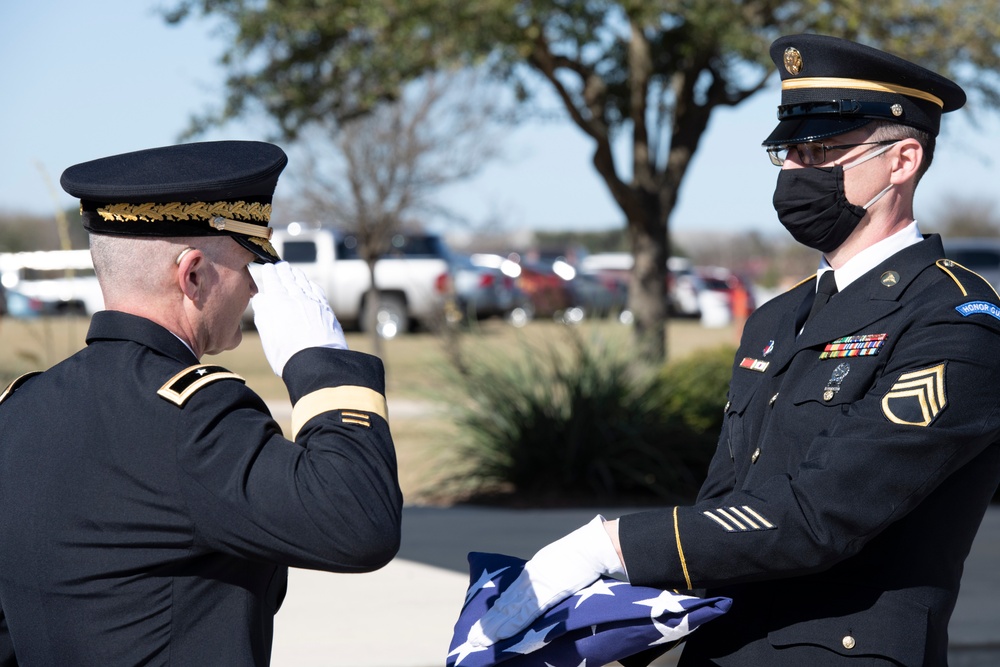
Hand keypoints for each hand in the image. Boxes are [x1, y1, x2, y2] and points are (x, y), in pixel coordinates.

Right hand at [252, 262, 347, 375]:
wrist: (317, 362)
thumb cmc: (286, 353)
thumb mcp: (267, 334)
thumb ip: (263, 312)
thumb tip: (261, 298)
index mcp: (278, 302)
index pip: (273, 281)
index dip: (270, 272)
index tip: (269, 267)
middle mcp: (296, 298)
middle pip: (289, 279)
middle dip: (284, 270)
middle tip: (281, 265)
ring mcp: (313, 302)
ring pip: (304, 283)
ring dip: (298, 276)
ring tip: (294, 271)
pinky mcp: (326, 310)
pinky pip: (317, 291)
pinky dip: (311, 285)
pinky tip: (310, 285)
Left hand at [469, 515, 626, 646]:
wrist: (592, 548)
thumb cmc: (580, 554)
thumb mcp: (556, 564)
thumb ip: (546, 577)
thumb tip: (545, 588)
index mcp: (532, 572)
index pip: (509, 596)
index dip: (495, 612)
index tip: (483, 623)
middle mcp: (530, 580)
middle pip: (505, 605)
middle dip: (488, 623)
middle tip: (472, 638)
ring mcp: (537, 587)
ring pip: (509, 611)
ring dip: (493, 628)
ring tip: (478, 641)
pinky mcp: (546, 594)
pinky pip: (526, 613)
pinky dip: (512, 625)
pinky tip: (500, 635)